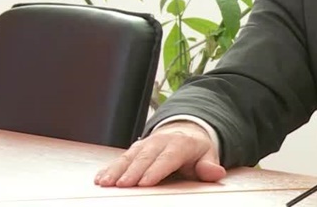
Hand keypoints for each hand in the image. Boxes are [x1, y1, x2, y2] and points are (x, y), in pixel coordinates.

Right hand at [94, 121, 225, 186]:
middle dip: (133, 172)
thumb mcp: (207, 155)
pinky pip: (121, 158)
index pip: (167, 158)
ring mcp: (145, 144)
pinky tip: (100, 178)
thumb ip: (209, 166)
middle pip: (145, 158)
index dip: (156, 170)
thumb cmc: (195, 150)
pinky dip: (109, 168)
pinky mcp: (135, 149)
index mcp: (180, 144)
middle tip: (122, 185)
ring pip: (129, 157)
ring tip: (106, 183)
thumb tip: (216, 172)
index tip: (145, 182)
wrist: (185, 131)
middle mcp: (160, 142)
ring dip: (116, 170)